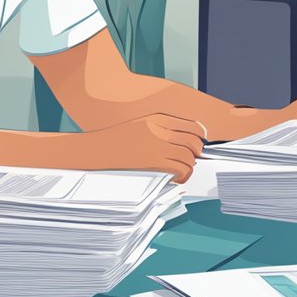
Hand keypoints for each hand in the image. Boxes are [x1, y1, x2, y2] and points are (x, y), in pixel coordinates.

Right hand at [77, 113, 204, 181]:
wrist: (96, 149)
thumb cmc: (115, 140)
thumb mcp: (140, 125)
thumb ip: (161, 129)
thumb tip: (183, 141)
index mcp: (159, 119)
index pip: (192, 126)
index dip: (199, 138)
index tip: (197, 145)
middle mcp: (161, 130)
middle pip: (194, 142)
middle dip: (196, 153)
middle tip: (191, 159)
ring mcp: (158, 147)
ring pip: (189, 158)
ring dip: (189, 167)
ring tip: (181, 171)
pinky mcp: (154, 163)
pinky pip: (180, 170)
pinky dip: (183, 176)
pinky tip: (175, 178)